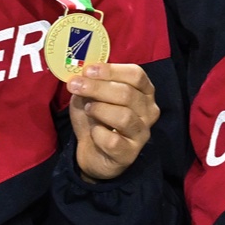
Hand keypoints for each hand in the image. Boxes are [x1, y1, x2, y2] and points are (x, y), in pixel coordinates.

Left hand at [67, 62, 160, 181]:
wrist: (93, 152)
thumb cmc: (96, 119)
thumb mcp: (90, 96)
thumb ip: (89, 83)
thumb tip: (82, 73)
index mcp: (144, 92)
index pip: (136, 75)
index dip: (111, 71)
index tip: (88, 70)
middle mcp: (149, 111)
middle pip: (127, 94)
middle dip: (98, 88)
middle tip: (76, 86)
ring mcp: (142, 133)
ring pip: (124, 116)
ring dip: (100, 110)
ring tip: (87, 109)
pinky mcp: (130, 153)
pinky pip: (113, 141)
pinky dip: (98, 134)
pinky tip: (94, 133)